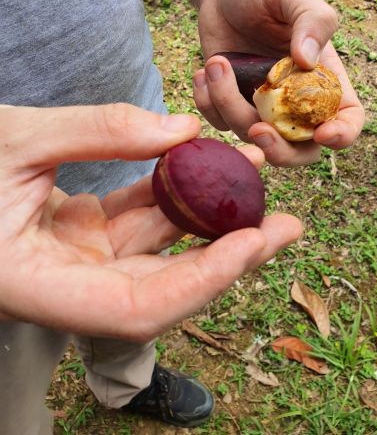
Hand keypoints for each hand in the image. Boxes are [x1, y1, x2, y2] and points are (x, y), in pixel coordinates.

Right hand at [0, 104, 300, 339]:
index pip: (137, 309)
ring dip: (207, 214)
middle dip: (228, 255)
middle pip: (163, 286)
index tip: (254, 241)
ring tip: (256, 176)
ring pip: (156, 247)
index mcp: (36, 287)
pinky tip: (204, 162)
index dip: (202, 281)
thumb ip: (102, 130)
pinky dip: (173, 191)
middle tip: (287, 223)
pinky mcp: (80, 232)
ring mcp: (75, 259)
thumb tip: (183, 128)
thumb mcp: (16, 138)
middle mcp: (65, 285)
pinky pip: (137, 215)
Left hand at [193, 0, 363, 166]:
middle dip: (280, 150)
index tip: (322, 133)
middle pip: (300, 150)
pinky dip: (208, 104)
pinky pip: (220, 123)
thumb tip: (307, 60)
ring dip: (229, 106)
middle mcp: (296, 100)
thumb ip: (311, 20)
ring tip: (215, 64)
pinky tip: (202, 72)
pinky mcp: (230, 103)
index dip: (341, 135)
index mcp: (324, 78)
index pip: (347, 119)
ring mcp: (262, 106)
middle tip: (256, 130)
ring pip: (252, 136)